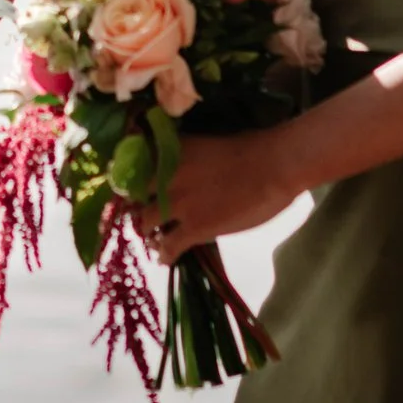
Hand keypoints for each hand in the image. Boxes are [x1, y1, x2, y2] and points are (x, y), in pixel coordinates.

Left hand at [147, 127, 305, 264]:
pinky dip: (164, 255)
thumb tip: (178, 170)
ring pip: (145, 223)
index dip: (129, 182)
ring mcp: (178, 203)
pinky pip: (168, 247)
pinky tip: (166, 259)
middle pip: (134, 197)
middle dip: (137, 207)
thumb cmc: (250, 148)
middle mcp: (165, 176)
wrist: (273, 166)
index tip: (132, 191)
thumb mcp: (203, 144)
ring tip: (154, 239)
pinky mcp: (194, 228)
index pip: (132, 166)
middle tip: (145, 216)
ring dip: (148, 233)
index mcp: (168, 152)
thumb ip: (183, 157)